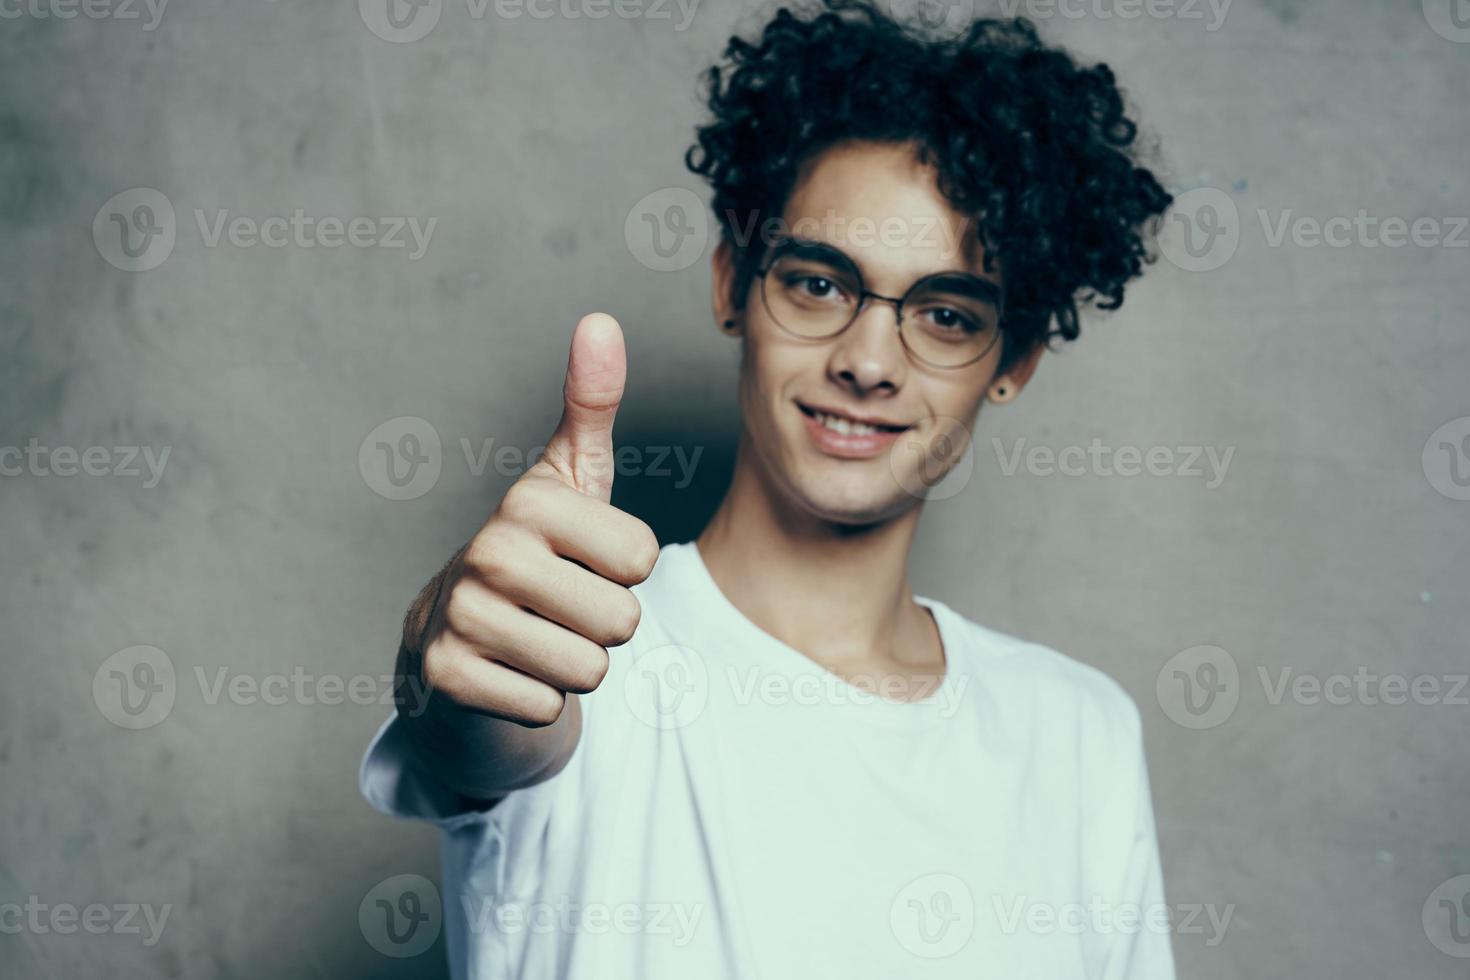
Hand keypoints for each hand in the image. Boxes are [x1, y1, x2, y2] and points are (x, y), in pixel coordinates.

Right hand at [415, 313, 658, 726]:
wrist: (452, 642)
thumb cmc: (534, 555)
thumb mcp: (568, 479)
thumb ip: (590, 404)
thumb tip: (600, 319)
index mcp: (528, 502)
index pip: (641, 559)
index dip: (625, 571)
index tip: (582, 560)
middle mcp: (488, 551)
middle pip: (622, 620)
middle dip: (603, 626)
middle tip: (560, 607)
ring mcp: (462, 617)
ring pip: (589, 670)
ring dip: (573, 667)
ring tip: (536, 637)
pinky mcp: (449, 679)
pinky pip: (548, 709)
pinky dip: (537, 703)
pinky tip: (508, 672)